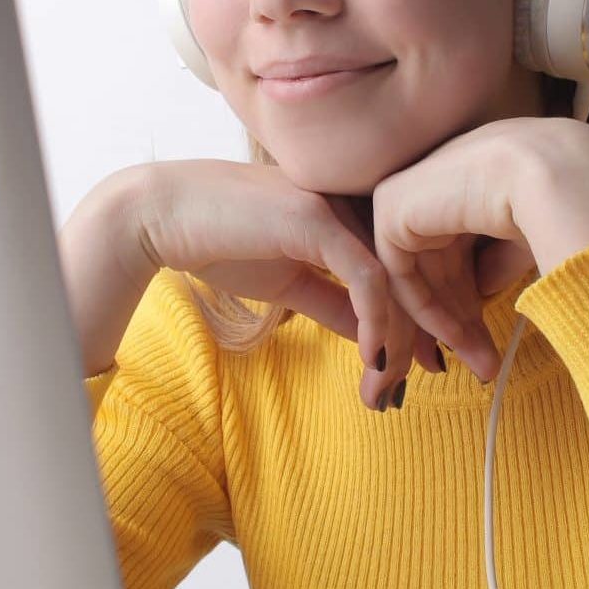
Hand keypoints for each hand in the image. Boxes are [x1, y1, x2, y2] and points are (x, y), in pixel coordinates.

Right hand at [125, 159, 434, 409]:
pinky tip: (373, 360)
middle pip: (412, 274)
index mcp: (353, 210)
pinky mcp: (318, 217)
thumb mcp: (291, 283)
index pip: (404, 269)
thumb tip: (374, 342)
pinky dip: (377, 324)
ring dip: (402, 341)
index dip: (421, 320)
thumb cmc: (219, 242)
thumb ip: (335, 305)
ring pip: (397, 279)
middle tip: (424, 387)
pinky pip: (367, 278)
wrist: (161, 218)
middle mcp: (356, 199)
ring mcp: (339, 204)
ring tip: (390, 388)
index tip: (424, 367)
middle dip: (428, 334)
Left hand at [366, 118, 588, 382]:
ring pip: (417, 276)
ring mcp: (411, 187)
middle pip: (436, 266)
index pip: (458, 247)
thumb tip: (484, 289)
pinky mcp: (392, 206)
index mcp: (473, 171)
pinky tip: (459, 341)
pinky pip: (401, 276)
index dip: (470, 302)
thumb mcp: (528, 237)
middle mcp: (439, 174)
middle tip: (481, 367)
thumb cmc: (569, 202)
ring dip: (446, 329)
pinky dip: (428, 313)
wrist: (564, 180)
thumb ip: (501, 258)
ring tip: (479, 366)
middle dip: (457, 323)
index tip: (486, 347)